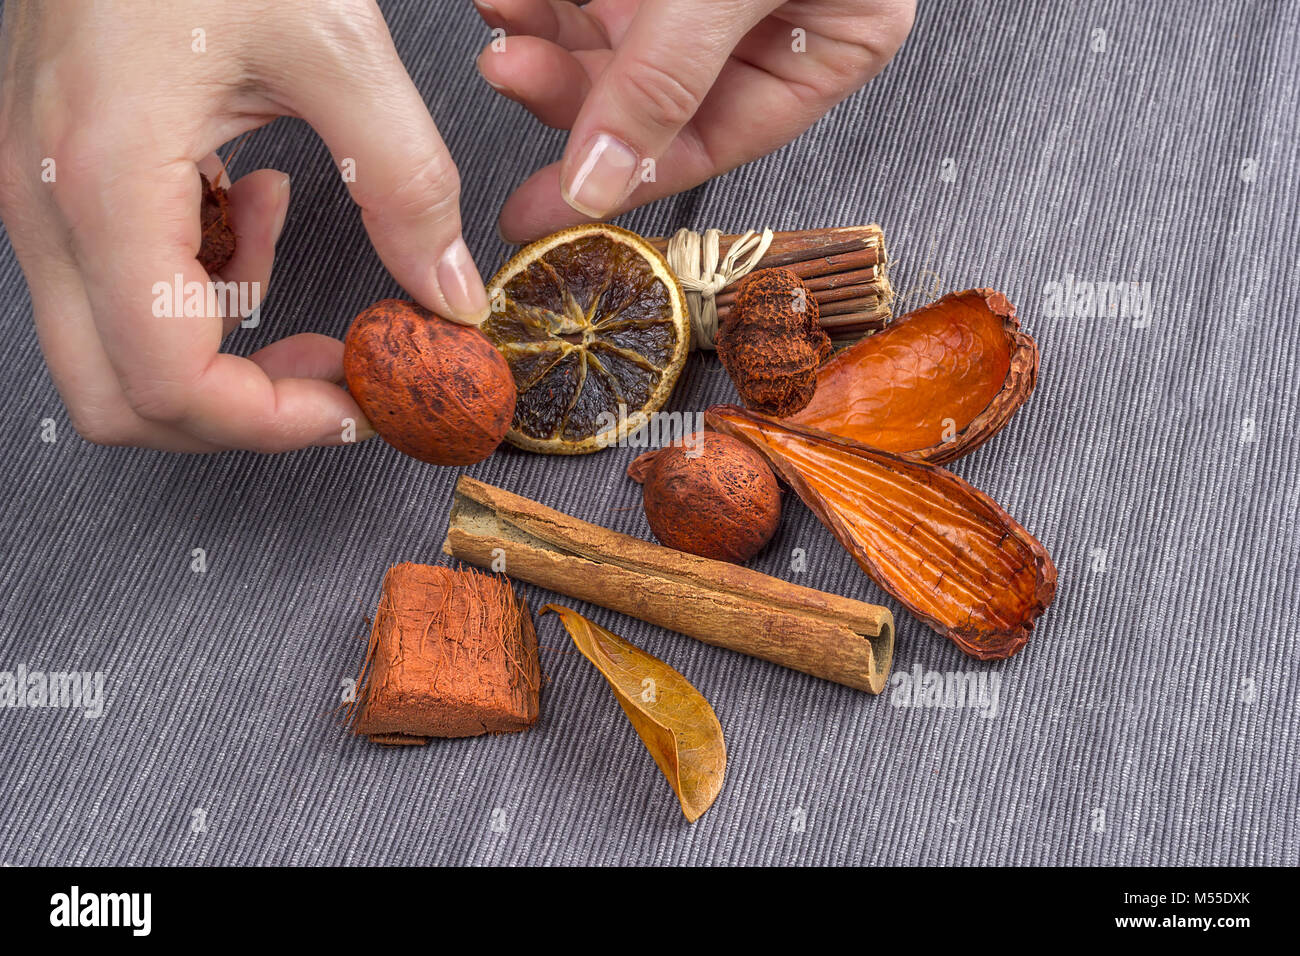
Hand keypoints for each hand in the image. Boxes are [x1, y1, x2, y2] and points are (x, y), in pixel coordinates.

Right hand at [0, 0, 488, 451]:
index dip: (270, 421)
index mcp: (107, 184)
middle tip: (330, 375)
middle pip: (118, 401)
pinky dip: (198, 281)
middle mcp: (48, 207)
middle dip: (237, 413)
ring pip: (113, 355)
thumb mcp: (333, 46)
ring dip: (218, 346)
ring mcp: (41, 198)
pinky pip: (118, 288)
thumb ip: (406, 182)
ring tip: (290, 256)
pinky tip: (252, 202)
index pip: (168, 383)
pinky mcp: (59, 179)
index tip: (354, 402)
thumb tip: (452, 294)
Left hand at [474, 0, 915, 242]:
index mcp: (830, 47)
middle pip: (654, 94)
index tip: (540, 212)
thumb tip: (600, 179)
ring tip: (501, 16)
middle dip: (571, 89)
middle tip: (506, 73)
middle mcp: (779, 23)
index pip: (710, 141)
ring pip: (625, 35)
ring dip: (553, 32)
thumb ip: (668, 74)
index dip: (619, 181)